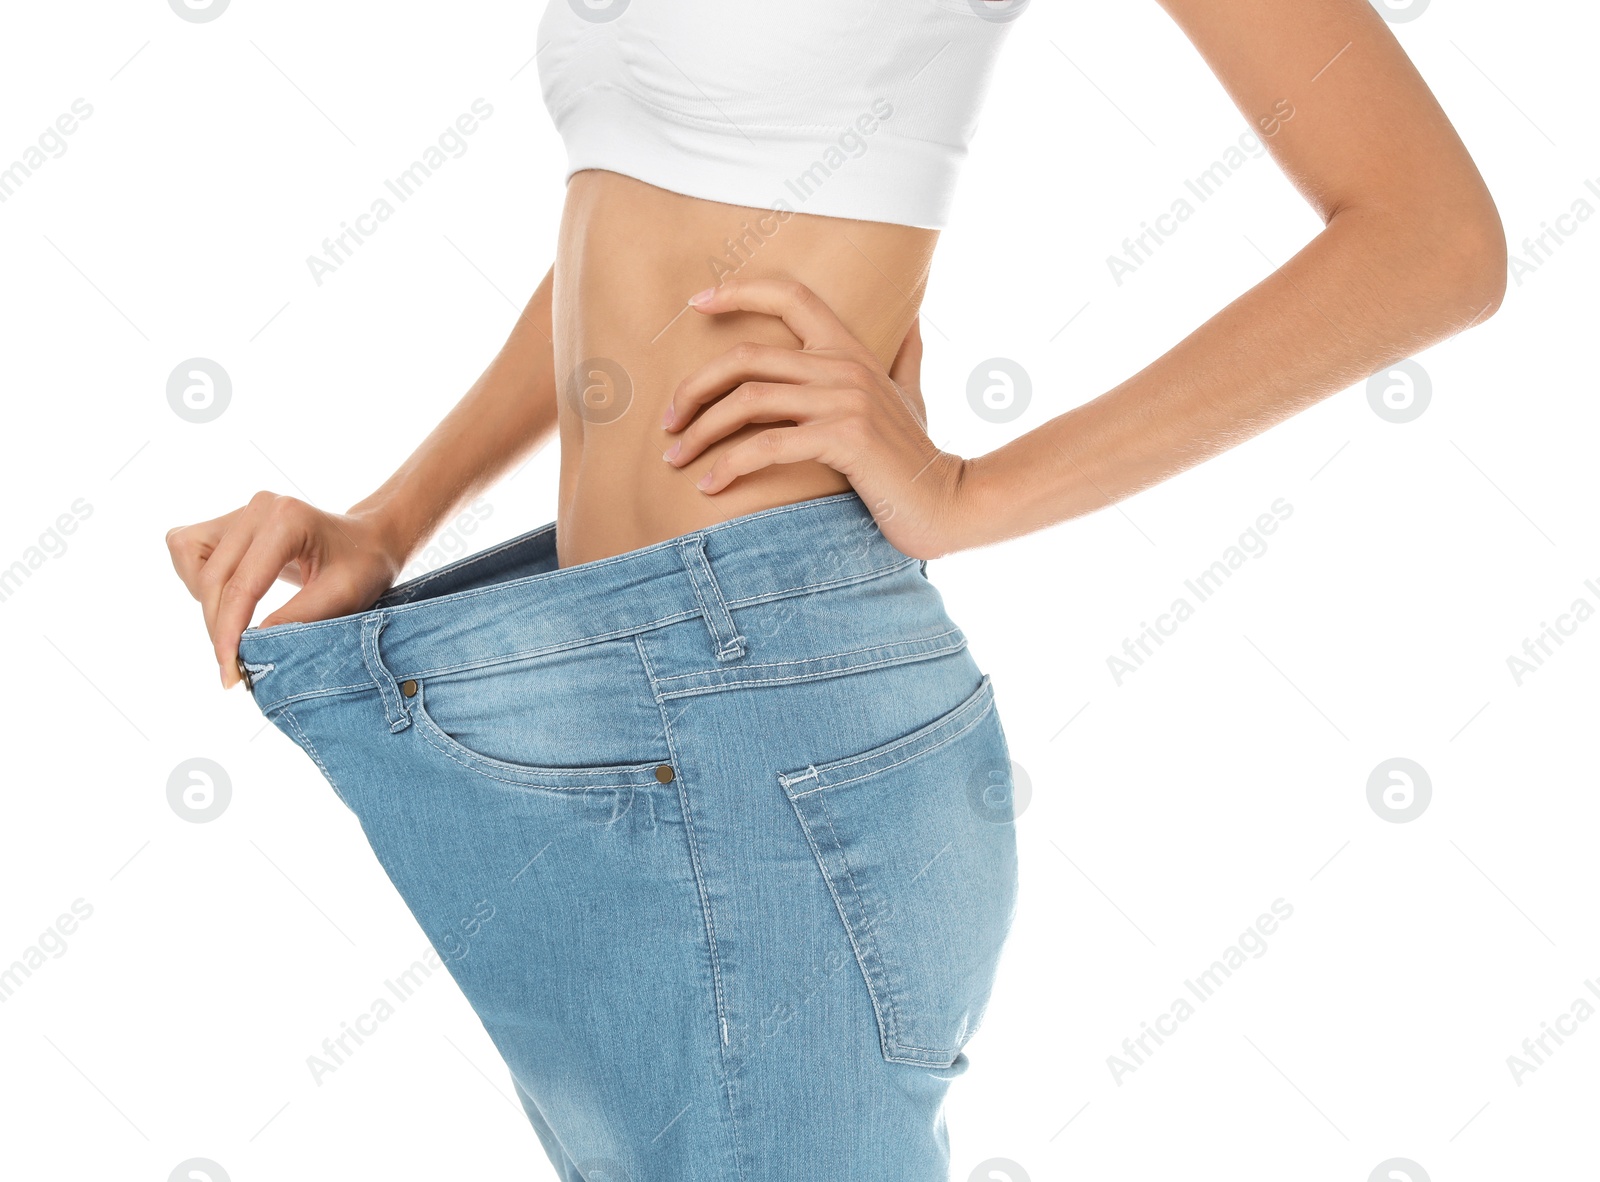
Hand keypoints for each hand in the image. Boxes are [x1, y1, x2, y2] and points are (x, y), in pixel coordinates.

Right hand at [166, 492, 403, 688]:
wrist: (368, 539)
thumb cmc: (363, 566)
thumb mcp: (343, 597)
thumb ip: (299, 619)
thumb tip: (250, 646)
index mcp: (288, 519)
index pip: (242, 585)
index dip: (229, 633)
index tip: (229, 673)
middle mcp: (259, 507)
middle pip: (213, 579)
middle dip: (219, 628)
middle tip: (235, 669)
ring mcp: (241, 509)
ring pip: (192, 563)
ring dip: (207, 604)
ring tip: (239, 626)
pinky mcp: (229, 519)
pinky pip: (188, 551)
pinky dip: (200, 581)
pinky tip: (231, 598)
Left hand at [662, 278, 972, 560]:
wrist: (950, 504)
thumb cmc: (920, 456)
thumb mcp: (913, 396)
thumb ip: (905, 356)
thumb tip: (912, 323)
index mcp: (852, 350)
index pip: (791, 296)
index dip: (739, 290)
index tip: (695, 303)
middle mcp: (845, 367)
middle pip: (746, 357)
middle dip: (694, 388)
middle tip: (667, 421)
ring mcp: (845, 401)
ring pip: (748, 400)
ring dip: (700, 430)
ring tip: (675, 458)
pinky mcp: (843, 440)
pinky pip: (767, 445)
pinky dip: (728, 464)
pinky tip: (707, 485)